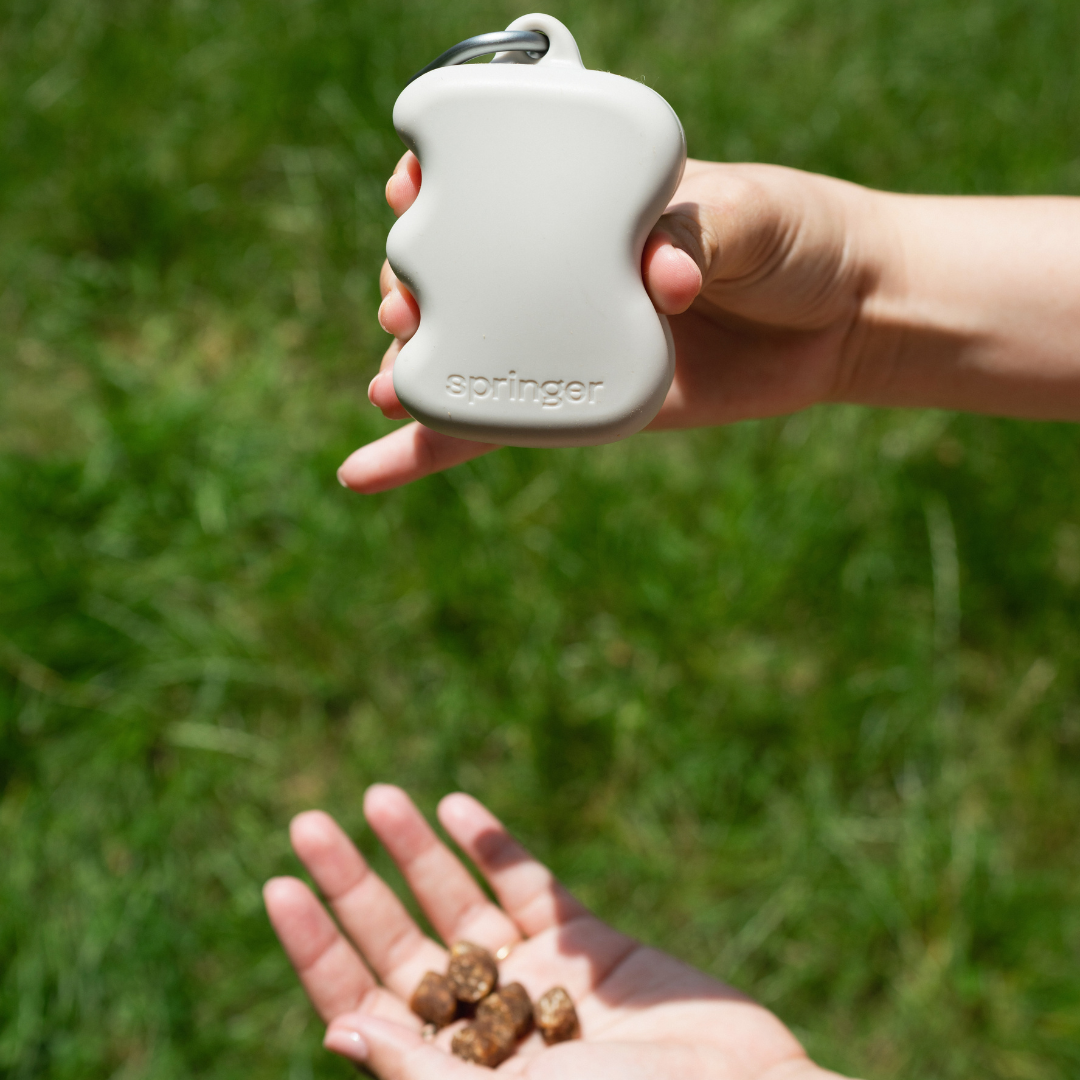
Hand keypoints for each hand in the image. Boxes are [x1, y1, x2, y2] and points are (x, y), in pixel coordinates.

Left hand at [264, 785, 847, 1078]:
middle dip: (354, 886)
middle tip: (306, 824)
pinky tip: (458, 807)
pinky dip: (494, 845)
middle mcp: (487, 1028)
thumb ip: (425, 1075)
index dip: (317, 948)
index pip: (362, 1003)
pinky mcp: (591, 946)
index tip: (278, 887)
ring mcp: (539, 982)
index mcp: (455, 1078)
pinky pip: (532, 886)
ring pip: (461, 903)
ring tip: (377, 796)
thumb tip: (337, 1026)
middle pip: (402, 946)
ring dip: (418, 850)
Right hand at [338, 153, 883, 492]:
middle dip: (411, 285)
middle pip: (456, 275)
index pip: (487, 184)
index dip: (432, 183)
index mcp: (584, 200)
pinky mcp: (573, 402)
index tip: (408, 189)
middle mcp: (556, 268)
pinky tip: (362, 470)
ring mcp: (560, 338)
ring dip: (412, 366)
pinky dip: (424, 452)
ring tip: (392, 380)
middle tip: (406, 303)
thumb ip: (697, 234)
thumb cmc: (792, 238)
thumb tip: (655, 282)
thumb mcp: (749, 215)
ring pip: (462, 356)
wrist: (836, 319)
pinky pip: (491, 432)